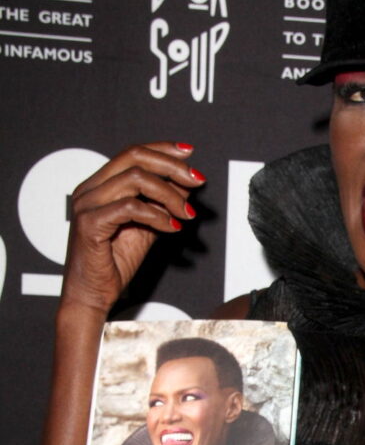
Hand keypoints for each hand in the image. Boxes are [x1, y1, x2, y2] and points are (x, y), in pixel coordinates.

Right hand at [62, 141, 203, 313]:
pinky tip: (172, 228)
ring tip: (187, 214)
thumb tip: (188, 181)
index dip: (163, 149)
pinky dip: (157, 215)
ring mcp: (87, 204)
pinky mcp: (90, 224)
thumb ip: (163, 203)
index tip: (190, 153)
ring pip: (136, 179)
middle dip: (172, 167)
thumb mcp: (148, 226)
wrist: (94, 295)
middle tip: (198, 181)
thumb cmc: (116, 263)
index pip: (133, 152)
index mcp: (100, 185)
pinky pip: (130, 207)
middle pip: (134, 157)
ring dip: (170, 195)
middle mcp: (90, 189)